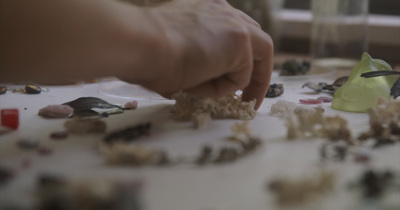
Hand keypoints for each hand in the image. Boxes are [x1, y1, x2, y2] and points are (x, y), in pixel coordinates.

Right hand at [143, 0, 272, 109]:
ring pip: (258, 56)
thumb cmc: (148, 51)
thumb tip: (204, 79)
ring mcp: (235, 23)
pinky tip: (199, 84)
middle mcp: (224, 10)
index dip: (240, 56)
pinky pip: (241, 76)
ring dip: (249, 82)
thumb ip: (198, 57)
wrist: (142, 44)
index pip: (235, 30)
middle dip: (257, 68)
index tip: (235, 77)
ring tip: (241, 101)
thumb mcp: (177, 49)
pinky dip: (223, 89)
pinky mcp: (241, 41)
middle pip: (257, 40)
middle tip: (249, 95)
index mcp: (207, 8)